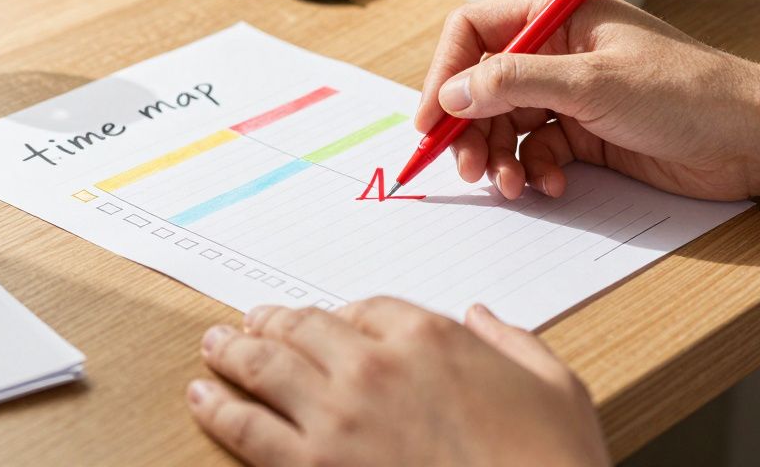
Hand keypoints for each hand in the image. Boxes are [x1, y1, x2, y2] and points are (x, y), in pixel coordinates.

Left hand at [186, 298, 609, 466]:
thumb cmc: (552, 461)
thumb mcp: (557, 385)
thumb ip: (514, 341)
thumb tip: (484, 316)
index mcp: (431, 337)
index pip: (367, 308)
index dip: (341, 315)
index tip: (326, 321)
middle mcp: (376, 365)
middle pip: (304, 326)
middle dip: (271, 321)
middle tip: (247, 321)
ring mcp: (340, 416)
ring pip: (266, 366)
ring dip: (233, 351)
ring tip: (214, 345)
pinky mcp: (317, 466)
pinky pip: (250, 429)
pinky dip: (219, 408)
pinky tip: (202, 397)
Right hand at [415, 0, 759, 201]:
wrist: (752, 140)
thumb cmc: (687, 93)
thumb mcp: (592, 82)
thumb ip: (514, 83)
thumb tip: (450, 94)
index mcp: (560, 15)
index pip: (475, 31)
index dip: (445, 72)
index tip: (431, 120)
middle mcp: (558, 50)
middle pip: (482, 84)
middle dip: (469, 128)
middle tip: (466, 168)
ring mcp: (571, 93)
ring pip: (505, 124)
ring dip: (499, 157)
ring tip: (509, 185)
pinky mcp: (585, 133)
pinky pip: (535, 150)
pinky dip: (533, 171)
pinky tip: (550, 185)